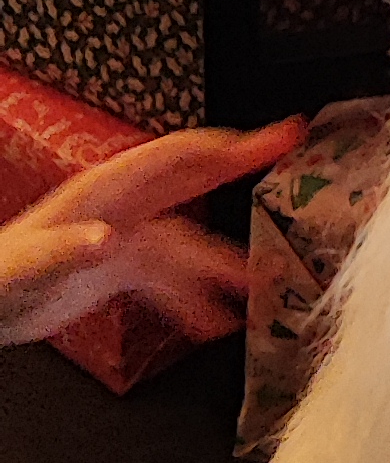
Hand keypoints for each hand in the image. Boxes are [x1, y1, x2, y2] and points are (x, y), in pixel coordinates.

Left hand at [0, 118, 305, 344]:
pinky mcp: (117, 270)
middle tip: (288, 150)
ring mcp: (123, 238)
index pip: (178, 158)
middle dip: (240, 168)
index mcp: (105, 194)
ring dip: (222, 265)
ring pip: (186, 245)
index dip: (228, 146)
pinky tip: (214, 324)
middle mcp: (122, 209)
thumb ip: (68, 250)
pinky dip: (192, 300)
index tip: (275, 137)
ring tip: (259, 288)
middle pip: (192, 182)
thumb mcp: (29, 265)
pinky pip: (167, 282)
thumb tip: (108, 239)